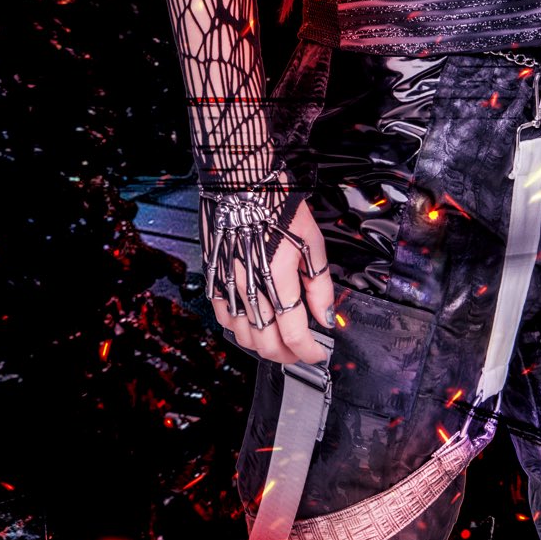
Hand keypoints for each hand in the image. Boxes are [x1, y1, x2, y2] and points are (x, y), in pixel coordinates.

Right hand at [211, 197, 334, 365]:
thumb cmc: (277, 204)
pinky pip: (224, 319)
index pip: (295, 333)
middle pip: (267, 344)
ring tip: (280, 341)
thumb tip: (326, 317)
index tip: (319, 354)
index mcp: (278, 277)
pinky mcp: (214, 279)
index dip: (310, 352)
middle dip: (289, 356)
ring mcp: (228, 285)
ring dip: (264, 347)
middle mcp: (249, 286)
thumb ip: (320, 286)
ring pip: (244, 337)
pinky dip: (240, 330)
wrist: (241, 183)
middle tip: (303, 351)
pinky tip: (253, 324)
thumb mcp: (312, 242)